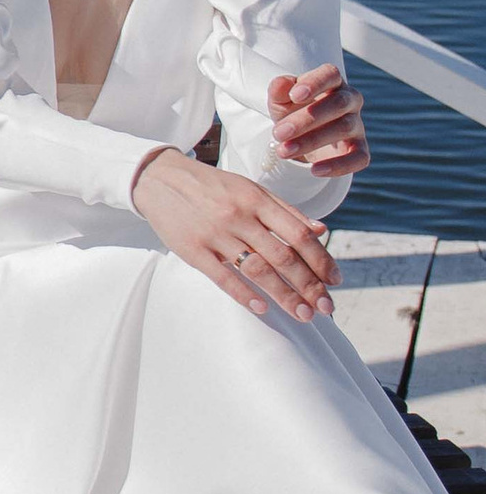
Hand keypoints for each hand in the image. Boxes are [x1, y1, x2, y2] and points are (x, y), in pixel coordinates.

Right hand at [132, 148, 334, 322]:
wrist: (159, 178)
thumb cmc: (210, 186)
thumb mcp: (249, 189)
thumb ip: (285, 210)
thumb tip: (320, 231)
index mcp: (257, 200)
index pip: (299, 235)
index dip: (322, 260)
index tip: (335, 281)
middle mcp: (239, 216)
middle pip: (284, 257)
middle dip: (310, 286)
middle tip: (326, 308)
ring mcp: (215, 234)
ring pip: (258, 270)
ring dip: (284, 296)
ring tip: (303, 315)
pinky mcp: (192, 249)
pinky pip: (222, 276)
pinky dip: (244, 294)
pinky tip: (262, 308)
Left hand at [269, 63, 369, 175]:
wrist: (300, 136)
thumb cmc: (292, 110)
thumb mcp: (280, 100)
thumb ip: (279, 90)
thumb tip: (282, 84)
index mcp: (331, 82)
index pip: (330, 74)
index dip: (315, 83)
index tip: (295, 95)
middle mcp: (350, 101)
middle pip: (337, 104)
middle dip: (306, 119)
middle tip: (278, 133)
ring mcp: (357, 125)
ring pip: (343, 128)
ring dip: (311, 141)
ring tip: (283, 151)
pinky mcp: (360, 149)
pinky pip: (358, 157)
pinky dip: (339, 165)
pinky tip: (315, 170)